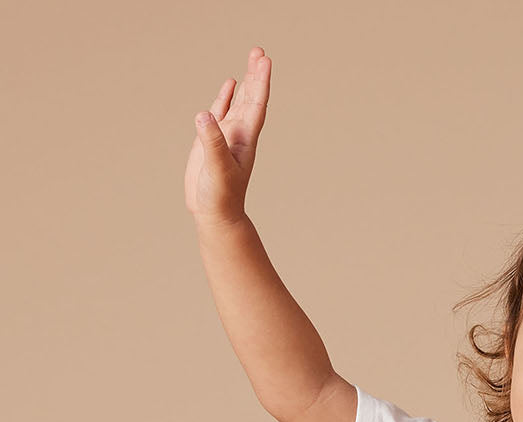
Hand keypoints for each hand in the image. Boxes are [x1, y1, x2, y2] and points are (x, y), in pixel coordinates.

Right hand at [184, 46, 270, 226]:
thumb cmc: (221, 197)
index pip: (256, 104)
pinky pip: (221, 112)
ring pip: (239, 102)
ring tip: (252, 61)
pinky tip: (229, 84)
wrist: (215, 215)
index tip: (264, 60)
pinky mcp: (211, 140)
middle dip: (255, 75)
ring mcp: (226, 136)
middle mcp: (238, 134)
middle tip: (259, 51)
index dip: (260, 82)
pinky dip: (225, 97)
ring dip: (245, 82)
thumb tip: (204, 115)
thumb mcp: (216, 169)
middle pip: (251, 98)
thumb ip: (212, 142)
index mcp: (245, 139)